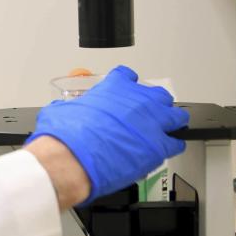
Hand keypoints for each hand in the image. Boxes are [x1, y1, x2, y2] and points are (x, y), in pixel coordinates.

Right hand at [26, 65, 188, 204]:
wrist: (71, 158)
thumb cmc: (65, 136)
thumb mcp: (59, 112)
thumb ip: (69, 107)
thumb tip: (62, 110)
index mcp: (113, 88)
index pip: (126, 76)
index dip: (127, 84)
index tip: (126, 91)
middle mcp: (136, 101)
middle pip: (157, 95)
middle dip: (153, 103)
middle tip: (146, 114)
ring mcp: (150, 122)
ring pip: (175, 116)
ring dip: (170, 121)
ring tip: (166, 129)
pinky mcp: (158, 146)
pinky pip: (176, 142)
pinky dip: (172, 145)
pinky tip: (167, 148)